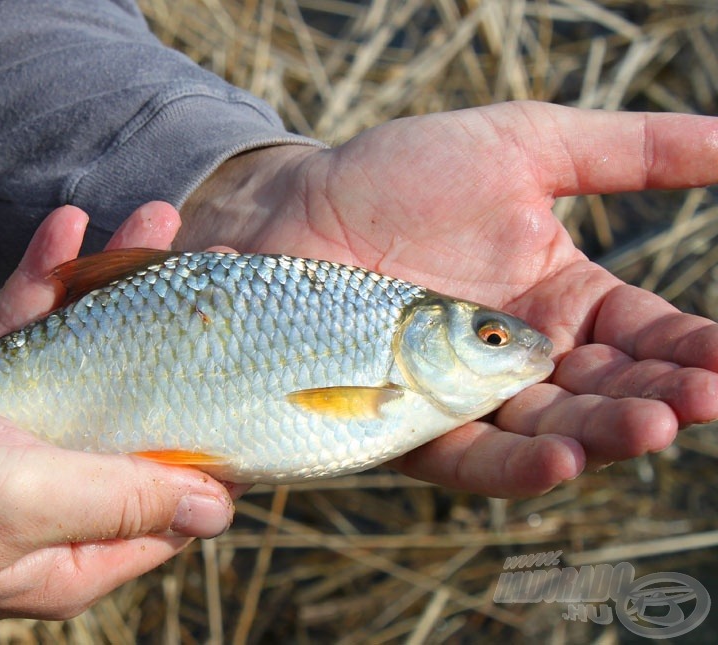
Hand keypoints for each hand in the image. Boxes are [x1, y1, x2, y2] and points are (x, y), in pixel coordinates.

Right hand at [0, 205, 232, 624]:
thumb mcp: (21, 504)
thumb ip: (122, 501)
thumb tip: (215, 511)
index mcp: (79, 548)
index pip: (174, 498)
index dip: (213, 440)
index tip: (249, 372)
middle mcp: (57, 502)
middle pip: (137, 415)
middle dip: (175, 336)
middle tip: (214, 264)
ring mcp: (19, 451)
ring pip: (89, 364)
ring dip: (115, 290)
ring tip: (155, 222)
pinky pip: (28, 341)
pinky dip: (47, 288)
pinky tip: (67, 230)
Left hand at [178, 101, 717, 496]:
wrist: (298, 206)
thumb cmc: (404, 175)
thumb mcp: (525, 146)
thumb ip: (629, 151)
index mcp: (562, 303)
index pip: (643, 336)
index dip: (689, 350)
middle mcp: (522, 361)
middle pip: (605, 392)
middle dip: (655, 399)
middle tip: (697, 401)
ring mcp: (466, 399)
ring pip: (548, 431)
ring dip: (600, 436)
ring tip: (647, 429)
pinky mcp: (408, 427)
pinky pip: (469, 456)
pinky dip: (516, 463)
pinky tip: (562, 459)